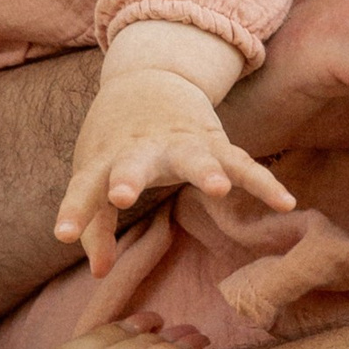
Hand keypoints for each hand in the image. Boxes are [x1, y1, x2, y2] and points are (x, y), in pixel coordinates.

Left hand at [55, 67, 297, 274]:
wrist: (151, 75)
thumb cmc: (116, 139)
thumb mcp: (97, 174)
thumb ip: (96, 225)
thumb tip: (99, 273)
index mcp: (106, 158)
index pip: (84, 186)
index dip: (75, 210)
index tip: (63, 234)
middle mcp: (140, 148)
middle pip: (132, 163)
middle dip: (129, 178)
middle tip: (123, 195)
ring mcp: (180, 143)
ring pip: (193, 156)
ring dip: (205, 171)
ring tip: (219, 190)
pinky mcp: (214, 142)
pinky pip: (242, 164)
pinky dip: (264, 182)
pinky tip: (286, 203)